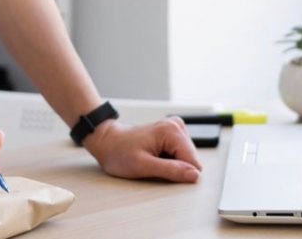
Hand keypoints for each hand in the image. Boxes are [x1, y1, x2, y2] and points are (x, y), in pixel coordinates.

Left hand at [82, 117, 202, 182]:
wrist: (107, 142)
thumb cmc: (119, 152)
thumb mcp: (143, 166)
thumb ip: (171, 170)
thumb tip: (194, 175)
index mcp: (171, 131)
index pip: (193, 162)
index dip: (178, 173)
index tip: (160, 170)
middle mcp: (176, 126)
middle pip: (191, 160)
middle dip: (175, 168)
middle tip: (153, 164)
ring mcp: (174, 128)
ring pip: (186, 158)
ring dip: (171, 164)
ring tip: (152, 159)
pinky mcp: (172, 134)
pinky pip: (180, 154)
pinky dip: (168, 159)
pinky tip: (155, 156)